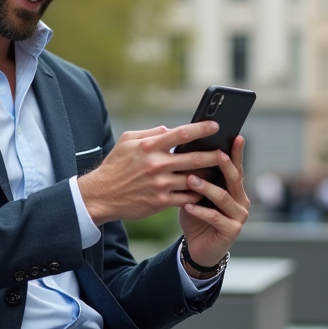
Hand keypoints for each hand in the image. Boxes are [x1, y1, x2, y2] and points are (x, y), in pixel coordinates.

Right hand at [78, 122, 225, 226]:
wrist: (101, 196)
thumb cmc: (115, 166)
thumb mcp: (127, 141)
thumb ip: (150, 133)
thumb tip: (170, 129)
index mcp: (149, 147)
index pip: (181, 134)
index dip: (201, 129)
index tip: (215, 125)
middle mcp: (156, 165)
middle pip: (194, 158)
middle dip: (214, 155)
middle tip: (226, 153)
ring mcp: (160, 185)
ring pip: (194, 179)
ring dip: (209, 176)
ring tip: (220, 172)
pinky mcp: (161, 202)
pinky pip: (187, 197)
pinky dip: (198, 194)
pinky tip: (206, 190)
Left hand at [178, 135, 249, 271]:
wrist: (198, 248)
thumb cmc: (196, 217)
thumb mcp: (196, 195)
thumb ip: (198, 177)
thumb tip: (186, 152)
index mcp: (235, 190)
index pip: (236, 168)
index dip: (237, 153)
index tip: (237, 136)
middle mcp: (242, 201)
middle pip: (234, 179)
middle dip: (225, 165)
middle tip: (215, 154)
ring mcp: (239, 217)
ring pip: (223, 197)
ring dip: (206, 188)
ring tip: (190, 180)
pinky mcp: (232, 231)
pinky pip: (215, 217)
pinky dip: (200, 211)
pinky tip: (187, 205)